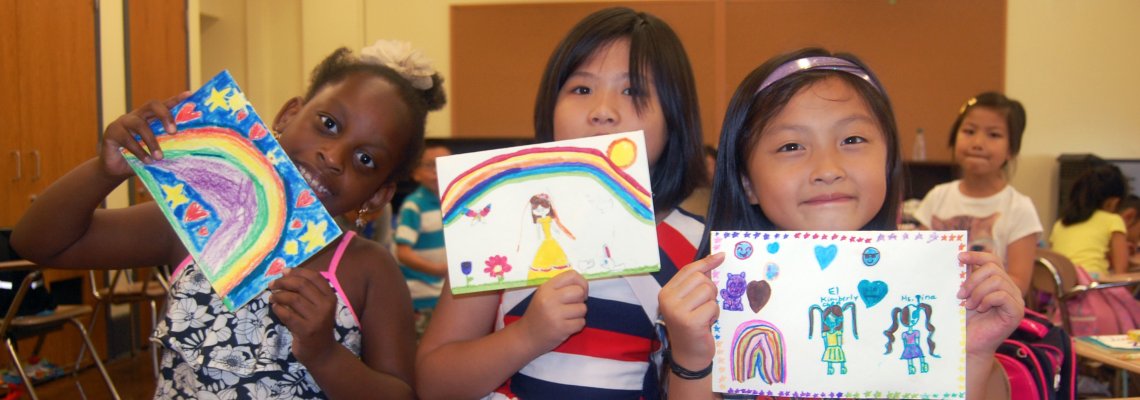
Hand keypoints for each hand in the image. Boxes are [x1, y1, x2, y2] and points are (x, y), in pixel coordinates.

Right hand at [99, 92, 189, 177]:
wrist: (116, 169)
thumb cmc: (140, 159)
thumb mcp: (156, 152)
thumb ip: (167, 148)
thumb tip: (189, 153)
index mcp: (150, 118)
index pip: (164, 105)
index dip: (176, 99)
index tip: (189, 95)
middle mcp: (137, 115)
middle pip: (152, 105)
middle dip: (165, 115)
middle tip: (173, 132)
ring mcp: (123, 122)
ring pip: (140, 125)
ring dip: (152, 141)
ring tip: (159, 157)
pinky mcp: (112, 132)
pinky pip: (127, 138)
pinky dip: (139, 150)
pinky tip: (147, 160)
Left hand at [269, 268, 338, 365]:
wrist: (322, 352)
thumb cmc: (317, 326)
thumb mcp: (319, 308)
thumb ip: (308, 293)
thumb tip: (286, 274)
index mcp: (330, 297)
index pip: (315, 277)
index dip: (298, 271)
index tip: (284, 271)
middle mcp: (326, 306)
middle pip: (302, 285)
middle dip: (284, 282)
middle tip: (272, 284)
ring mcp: (316, 319)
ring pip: (293, 298)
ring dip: (278, 296)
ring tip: (272, 297)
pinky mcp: (305, 330)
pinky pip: (287, 314)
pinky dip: (278, 309)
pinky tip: (275, 308)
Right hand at [518, 270, 587, 352]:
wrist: (527, 336)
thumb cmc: (538, 313)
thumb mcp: (544, 295)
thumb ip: (561, 287)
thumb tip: (583, 285)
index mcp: (546, 288)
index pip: (572, 275)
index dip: (581, 282)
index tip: (579, 291)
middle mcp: (549, 299)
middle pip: (579, 291)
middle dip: (581, 299)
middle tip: (573, 305)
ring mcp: (555, 314)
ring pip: (583, 308)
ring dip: (579, 314)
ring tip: (567, 317)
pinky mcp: (562, 329)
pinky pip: (581, 322)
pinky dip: (577, 325)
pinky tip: (567, 326)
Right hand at [659, 253, 722, 368]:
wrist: (688, 355)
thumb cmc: (691, 326)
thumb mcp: (689, 301)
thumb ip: (697, 282)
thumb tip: (716, 258)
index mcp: (666, 292)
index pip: (688, 270)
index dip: (706, 262)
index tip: (721, 256)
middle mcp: (668, 299)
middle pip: (701, 278)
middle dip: (710, 290)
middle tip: (705, 305)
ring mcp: (677, 311)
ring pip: (708, 291)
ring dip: (712, 303)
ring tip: (705, 315)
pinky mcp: (690, 322)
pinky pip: (712, 306)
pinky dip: (714, 314)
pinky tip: (707, 324)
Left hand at [958, 251, 1023, 355]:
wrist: (969, 344)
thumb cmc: (965, 320)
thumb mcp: (964, 294)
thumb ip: (966, 276)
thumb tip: (960, 256)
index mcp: (998, 282)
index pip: (992, 260)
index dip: (977, 255)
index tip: (960, 257)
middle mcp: (1010, 289)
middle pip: (993, 268)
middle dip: (973, 279)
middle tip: (961, 295)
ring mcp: (1016, 300)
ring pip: (998, 281)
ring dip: (978, 292)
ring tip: (969, 305)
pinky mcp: (1017, 312)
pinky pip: (1002, 295)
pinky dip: (986, 300)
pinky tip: (980, 309)